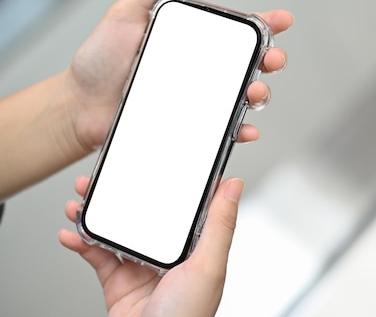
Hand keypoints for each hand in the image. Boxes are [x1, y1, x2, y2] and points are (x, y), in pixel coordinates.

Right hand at [60, 175, 242, 316]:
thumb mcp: (208, 265)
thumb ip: (220, 224)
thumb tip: (234, 185)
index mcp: (196, 248)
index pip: (185, 207)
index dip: (170, 183)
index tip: (157, 161)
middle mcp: (170, 256)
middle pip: (146, 215)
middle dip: (125, 194)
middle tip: (106, 176)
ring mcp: (143, 269)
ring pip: (119, 231)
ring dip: (98, 213)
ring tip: (82, 198)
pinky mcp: (119, 284)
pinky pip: (97, 256)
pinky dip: (81, 242)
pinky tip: (71, 231)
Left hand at [65, 0, 292, 150]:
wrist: (79, 105)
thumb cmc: (99, 60)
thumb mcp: (127, 14)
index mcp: (192, 43)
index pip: (236, 31)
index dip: (264, 25)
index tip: (281, 20)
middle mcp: (200, 71)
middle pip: (249, 64)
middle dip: (270, 60)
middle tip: (271, 59)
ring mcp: (197, 100)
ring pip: (242, 96)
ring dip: (259, 93)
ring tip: (254, 90)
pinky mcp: (191, 126)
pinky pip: (223, 130)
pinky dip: (240, 130)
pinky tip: (244, 128)